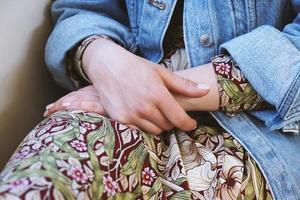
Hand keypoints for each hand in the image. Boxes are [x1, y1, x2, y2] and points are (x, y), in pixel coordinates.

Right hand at [55, 38, 208, 134]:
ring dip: (159, 124)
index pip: (179, 119)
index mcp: (158, 95)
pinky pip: (139, 131)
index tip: (191, 124)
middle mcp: (145, 108)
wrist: (107, 66)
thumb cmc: (136, 67)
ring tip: (156, 112)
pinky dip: (144, 126)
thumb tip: (206, 90)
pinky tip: (143, 115)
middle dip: (172, 121)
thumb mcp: (161, 72)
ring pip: (154, 130)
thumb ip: (184, 85)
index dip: (188, 124)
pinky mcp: (120, 119)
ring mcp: (131, 115)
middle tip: (169, 112)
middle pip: (168, 126)